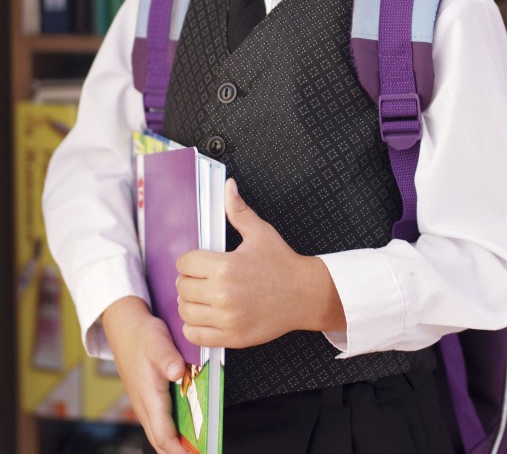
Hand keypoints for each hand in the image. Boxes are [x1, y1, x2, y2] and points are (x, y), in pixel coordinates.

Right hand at [101, 296, 186, 453]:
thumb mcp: (158, 342)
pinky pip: (157, 422)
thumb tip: (177, 372)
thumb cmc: (142, 335)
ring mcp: (143, 402)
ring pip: (158, 432)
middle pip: (160, 440)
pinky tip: (184, 430)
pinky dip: (169, 432)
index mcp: (149, 395)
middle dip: (178, 452)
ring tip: (195, 449)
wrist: (124, 327)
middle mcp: (145, 404)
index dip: (179, 450)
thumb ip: (168, 358)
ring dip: (174, 444)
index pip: (163, 434)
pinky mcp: (145, 397)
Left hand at [176, 178, 345, 348]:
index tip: (200, 261)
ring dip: (190, 303)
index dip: (190, 260)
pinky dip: (195, 326)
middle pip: (182, 287)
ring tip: (203, 296)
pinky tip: (206, 315)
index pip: (185, 263)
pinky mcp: (232, 337)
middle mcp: (223, 294)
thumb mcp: (260, 232)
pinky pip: (196, 336)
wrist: (305, 295)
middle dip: (189, 280)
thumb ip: (238, 210)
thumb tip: (228, 186)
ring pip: (185, 311)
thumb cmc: (282, 262)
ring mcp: (227, 319)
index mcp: (226, 266)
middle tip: (202, 278)